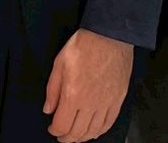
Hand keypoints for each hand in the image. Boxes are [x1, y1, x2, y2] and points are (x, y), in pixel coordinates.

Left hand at [44, 28, 132, 142]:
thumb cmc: (84, 46)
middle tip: (62, 136)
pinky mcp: (118, 99)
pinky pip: (109, 122)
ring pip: (94, 131)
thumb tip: (49, 109)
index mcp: (73, 95)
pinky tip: (94, 130)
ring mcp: (106, 103)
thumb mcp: (59, 63)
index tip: (52, 128)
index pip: (62, 125)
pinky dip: (100, 131)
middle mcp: (90, 104)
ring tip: (76, 135)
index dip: (55, 130)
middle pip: (77, 132)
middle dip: (67, 138)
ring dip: (83, 137)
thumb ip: (52, 90)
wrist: (109, 35)